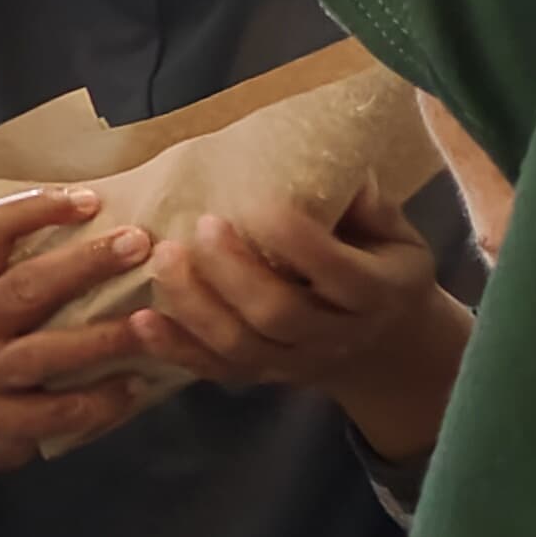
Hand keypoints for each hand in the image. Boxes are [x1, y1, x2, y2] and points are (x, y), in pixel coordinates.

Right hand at [0, 189, 164, 522]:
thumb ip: (10, 270)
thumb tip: (99, 226)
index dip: (37, 209)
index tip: (90, 199)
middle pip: (25, 286)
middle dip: (86, 261)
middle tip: (139, 243)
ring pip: (44, 352)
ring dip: (103, 337)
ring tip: (151, 324)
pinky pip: (57, 412)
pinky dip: (100, 400)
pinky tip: (135, 387)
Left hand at [129, 185, 469, 461]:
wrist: (387, 345)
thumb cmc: (382, 266)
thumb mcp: (394, 232)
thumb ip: (364, 202)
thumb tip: (329, 160)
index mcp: (378, 292)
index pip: (336, 272)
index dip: (295, 239)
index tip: (257, 202)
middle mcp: (338, 334)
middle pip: (279, 314)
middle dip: (233, 270)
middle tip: (201, 225)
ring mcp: (296, 362)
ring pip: (240, 346)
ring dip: (195, 305)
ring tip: (163, 259)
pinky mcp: (261, 376)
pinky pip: (214, 369)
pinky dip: (175, 348)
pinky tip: (141, 320)